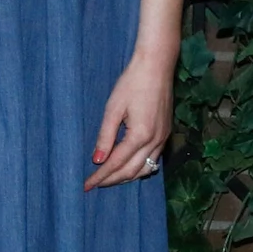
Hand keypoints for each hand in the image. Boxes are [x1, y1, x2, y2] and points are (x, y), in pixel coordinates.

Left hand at [85, 47, 173, 188]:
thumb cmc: (132, 83)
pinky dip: (139, 167)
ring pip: (145, 169)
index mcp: (140, 135)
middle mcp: (155, 141)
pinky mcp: (166, 133)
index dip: (100, 176)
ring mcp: (163, 138)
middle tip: (94, 183)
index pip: (116, 163)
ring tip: (109, 178)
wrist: (157, 66)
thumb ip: (105, 136)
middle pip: (131, 171)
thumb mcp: (113, 108)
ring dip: (127, 177)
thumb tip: (97, 160)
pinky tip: (128, 166)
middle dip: (112, 180)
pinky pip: (153, 159)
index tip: (86, 185)